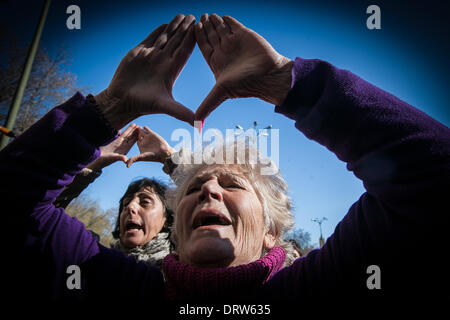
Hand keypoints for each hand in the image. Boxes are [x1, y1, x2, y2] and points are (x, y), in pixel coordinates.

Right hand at [87, 123, 138, 170]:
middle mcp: (124, 146)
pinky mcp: (116, 141)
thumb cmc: (106, 159)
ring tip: (135, 124)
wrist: (99, 158)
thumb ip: (120, 158)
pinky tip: (127, 127)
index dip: (137, 137)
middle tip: (140, 127)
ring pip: (127, 135)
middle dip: (135, 132)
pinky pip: (121, 135)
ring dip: (131, 130)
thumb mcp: (113, 158)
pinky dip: (125, 131)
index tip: (141, 133)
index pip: (132, 142)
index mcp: (125, 150)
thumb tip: (125, 159)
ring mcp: (120, 143)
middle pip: (131, 138)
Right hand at [95, 14, 196, 129]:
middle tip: (193, 16)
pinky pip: (151, 39)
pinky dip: (158, 31)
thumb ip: (181, 112)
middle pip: (177, 42)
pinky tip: (165, 23)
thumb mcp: (164, 106)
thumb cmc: (143, 104)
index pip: (184, 51)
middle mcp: (163, 62)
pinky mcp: (139, 53)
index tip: (199, 29)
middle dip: (185, 29)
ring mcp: (151, 57)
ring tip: (182, 15)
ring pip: (165, 38)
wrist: (121, 100)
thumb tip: (198, 123)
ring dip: (174, 27)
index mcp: (171, 70)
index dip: (191, 40)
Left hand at [126, 126, 174, 166]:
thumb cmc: (153, 156)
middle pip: (137, 135)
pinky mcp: (152, 134)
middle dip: (134, 132)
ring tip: (135, 125)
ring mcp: (148, 137)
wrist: (163, 153)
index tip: (125, 135)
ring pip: (142, 132)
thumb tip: (127, 166)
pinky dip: (145, 128)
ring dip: (138, 129)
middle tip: (130, 128)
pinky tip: (142, 126)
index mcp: (141, 146)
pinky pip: (148, 130)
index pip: (134, 140)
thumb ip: (134, 159)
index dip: (130, 137)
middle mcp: (144, 141)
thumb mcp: (141, 157)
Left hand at [194, 14, 292, 120]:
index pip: (203, 47)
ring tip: (207, 15)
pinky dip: (227, 20)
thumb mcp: (220, 93)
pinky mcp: (245, 35)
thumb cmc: (246, 85)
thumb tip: (195, 124)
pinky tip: (221, 16)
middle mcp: (224, 52)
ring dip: (213, 22)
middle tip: (197, 18)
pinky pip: (234, 25)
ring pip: (220, 29)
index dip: (197, 39)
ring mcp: (234, 43)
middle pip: (210, 36)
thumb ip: (207, 105)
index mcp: (216, 62)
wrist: (268, 76)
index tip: (190, 30)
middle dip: (203, 27)